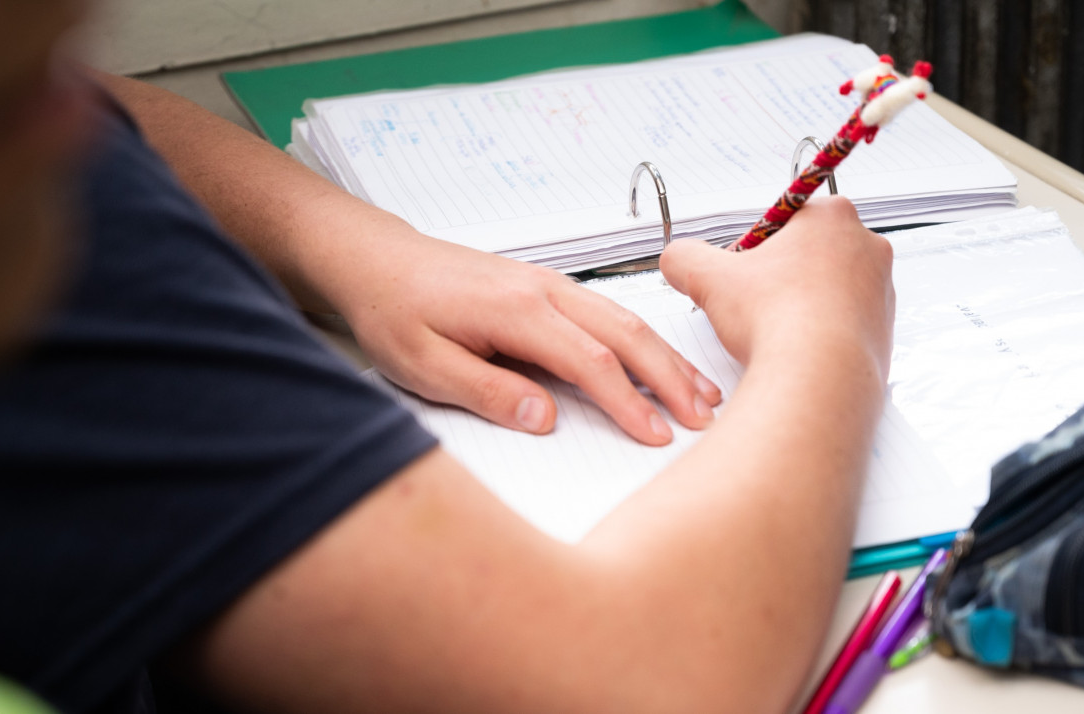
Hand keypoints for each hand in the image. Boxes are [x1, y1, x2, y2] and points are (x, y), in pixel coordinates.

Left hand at [341, 235, 721, 445]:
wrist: (378, 260)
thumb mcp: (425, 366)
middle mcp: (543, 291)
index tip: (657, 437)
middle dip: (671, 378)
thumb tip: (547, 419)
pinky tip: (659, 358)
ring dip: (667, 356)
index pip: (591, 363)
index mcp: (517, 312)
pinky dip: (644, 339)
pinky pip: (608, 312)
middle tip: (705, 419)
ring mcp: (549, 285)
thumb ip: (489, 392)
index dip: (629, 403)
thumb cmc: (395, 312)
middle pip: (626, 334)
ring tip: (703, 393)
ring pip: (625, 319)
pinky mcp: (546, 288)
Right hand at [660, 196, 893, 378]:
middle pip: (807, 253)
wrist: (818, 378)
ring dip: (798, 304)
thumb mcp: (709, 277)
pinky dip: (819, 332)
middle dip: (779, 276)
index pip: (783, 221)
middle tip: (753, 304)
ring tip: (774, 331)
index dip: (753, 249)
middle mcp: (867, 246)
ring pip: (826, 289)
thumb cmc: (777, 319)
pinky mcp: (885, 327)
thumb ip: (684, 257)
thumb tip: (677, 258)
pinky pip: (842, 322)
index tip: (741, 274)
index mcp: (831, 217)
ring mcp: (882, 289)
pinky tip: (797, 349)